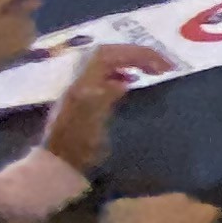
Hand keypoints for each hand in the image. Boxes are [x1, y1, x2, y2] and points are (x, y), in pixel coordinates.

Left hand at [36, 41, 171, 175]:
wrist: (56, 168)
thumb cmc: (77, 148)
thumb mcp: (93, 120)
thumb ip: (106, 95)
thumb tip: (124, 81)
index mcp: (82, 84)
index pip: (109, 54)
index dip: (138, 54)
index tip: (164, 66)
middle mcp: (78, 82)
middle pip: (106, 54)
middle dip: (136, 55)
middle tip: (162, 66)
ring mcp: (79, 92)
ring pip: (104, 64)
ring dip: (129, 62)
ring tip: (151, 72)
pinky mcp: (81, 102)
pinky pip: (103, 77)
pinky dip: (122, 74)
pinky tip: (132, 84)